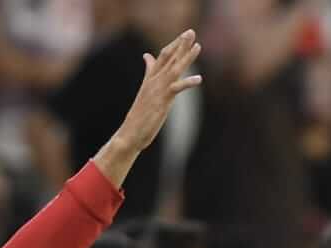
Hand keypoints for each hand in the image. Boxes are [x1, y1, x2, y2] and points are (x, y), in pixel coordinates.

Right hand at [94, 30, 202, 185]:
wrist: (130, 132)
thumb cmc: (140, 115)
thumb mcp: (145, 91)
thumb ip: (149, 73)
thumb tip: (147, 57)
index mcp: (150, 79)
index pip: (162, 57)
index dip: (174, 46)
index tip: (184, 36)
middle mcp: (154, 81)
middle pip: (169, 58)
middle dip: (180, 44)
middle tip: (191, 32)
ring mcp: (158, 90)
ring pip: (174, 69)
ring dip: (186, 57)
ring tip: (198, 46)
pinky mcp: (162, 101)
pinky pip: (176, 89)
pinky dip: (187, 83)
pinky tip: (199, 79)